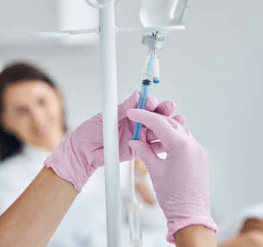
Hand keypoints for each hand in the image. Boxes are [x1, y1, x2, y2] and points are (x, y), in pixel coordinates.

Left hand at [44, 91, 183, 191]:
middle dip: (163, 111)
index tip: (151, 102)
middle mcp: (134, 123)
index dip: (149, 102)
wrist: (83, 153)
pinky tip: (172, 139)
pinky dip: (163, 143)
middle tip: (169, 107)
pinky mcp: (139, 150)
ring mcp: (137, 136)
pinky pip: (153, 146)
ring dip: (168, 125)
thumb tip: (137, 95)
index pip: (143, 104)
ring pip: (157, 130)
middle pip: (154, 115)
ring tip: (178, 121)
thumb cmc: (89, 132)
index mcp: (127, 112)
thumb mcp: (106, 117)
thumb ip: (124, 108)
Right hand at [127, 109, 217, 242]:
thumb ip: (144, 152)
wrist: (190, 215)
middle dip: (153, 121)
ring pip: (179, 131)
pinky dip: (172, 139)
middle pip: (170, 124)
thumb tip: (136, 142)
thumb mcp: (155, 171)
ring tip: (147, 134)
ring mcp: (198, 151)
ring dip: (163, 129)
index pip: (159, 123)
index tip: (133, 113)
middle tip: (138, 122)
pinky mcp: (199, 158)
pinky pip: (185, 141)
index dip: (143, 116)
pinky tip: (160, 144)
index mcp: (181, 146)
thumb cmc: (174, 197)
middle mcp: (193, 145)